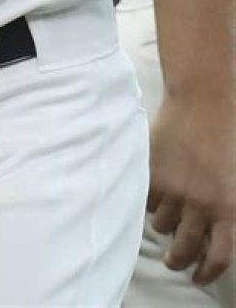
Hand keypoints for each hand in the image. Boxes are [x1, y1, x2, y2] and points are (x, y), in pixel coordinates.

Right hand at [148, 90, 235, 284]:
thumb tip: (215, 233)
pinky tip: (156, 190)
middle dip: (178, 259)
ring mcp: (175, 190)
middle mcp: (201, 205)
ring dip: (164, 223)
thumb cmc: (228, 134)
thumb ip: (228, 208)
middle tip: (174, 260)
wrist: (204, 100)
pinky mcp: (154, 175)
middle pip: (185, 248)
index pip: (218, 257)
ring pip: (162, 225)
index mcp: (229, 208)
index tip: (198, 276)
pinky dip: (150, 199)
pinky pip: (147, 200)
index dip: (206, 272)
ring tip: (167, 213)